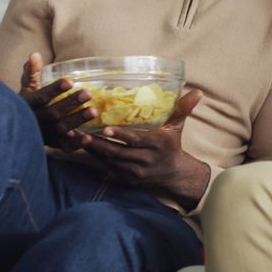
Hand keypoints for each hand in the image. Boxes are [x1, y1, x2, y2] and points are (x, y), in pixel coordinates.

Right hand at [18, 52, 95, 151]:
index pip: (41, 97)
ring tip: (93, 111)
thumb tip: (35, 54)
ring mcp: (45, 134)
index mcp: (29, 105)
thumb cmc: (28, 105)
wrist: (19, 131)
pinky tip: (88, 137)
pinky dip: (76, 144)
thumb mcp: (27, 89)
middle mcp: (36, 121)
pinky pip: (65, 147)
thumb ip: (32, 72)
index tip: (70, 81)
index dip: (55, 89)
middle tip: (88, 93)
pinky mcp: (54, 145)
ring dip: (77, 120)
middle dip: (71, 103)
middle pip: (54, 113)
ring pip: (61, 129)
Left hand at [75, 89, 209, 208]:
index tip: (105, 127)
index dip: (120, 135)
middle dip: (96, 142)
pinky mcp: (126, 179)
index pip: (136, 140)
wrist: (174, 174)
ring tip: (73, 137)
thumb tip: (197, 92)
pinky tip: (81, 146)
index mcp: (157, 145)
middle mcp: (145, 160)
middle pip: (117, 152)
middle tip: (78, 131)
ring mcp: (134, 172)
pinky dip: (94, 157)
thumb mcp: (178, 126)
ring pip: (109, 160)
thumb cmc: (172, 144)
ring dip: (91, 149)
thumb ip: (183, 108)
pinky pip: (107, 167)